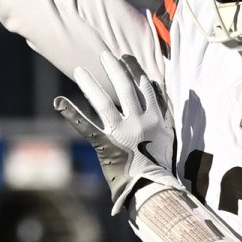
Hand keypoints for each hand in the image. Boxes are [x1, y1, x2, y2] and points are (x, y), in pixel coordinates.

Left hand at [55, 52, 181, 214]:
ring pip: (104, 103)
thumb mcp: (171, 136)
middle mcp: (138, 121)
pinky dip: (71, 113)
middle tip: (106, 55)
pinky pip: (85, 125)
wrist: (152, 187)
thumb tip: (183, 94)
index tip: (127, 59)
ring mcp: (121, 132)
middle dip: (116, 69)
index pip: (146, 89)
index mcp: (155, 118)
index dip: (135, 72)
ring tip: (80, 70)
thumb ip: (171, 113)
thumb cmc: (162, 164)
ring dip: (91, 85)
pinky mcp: (105, 144)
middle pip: (126, 89)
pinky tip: (59, 101)